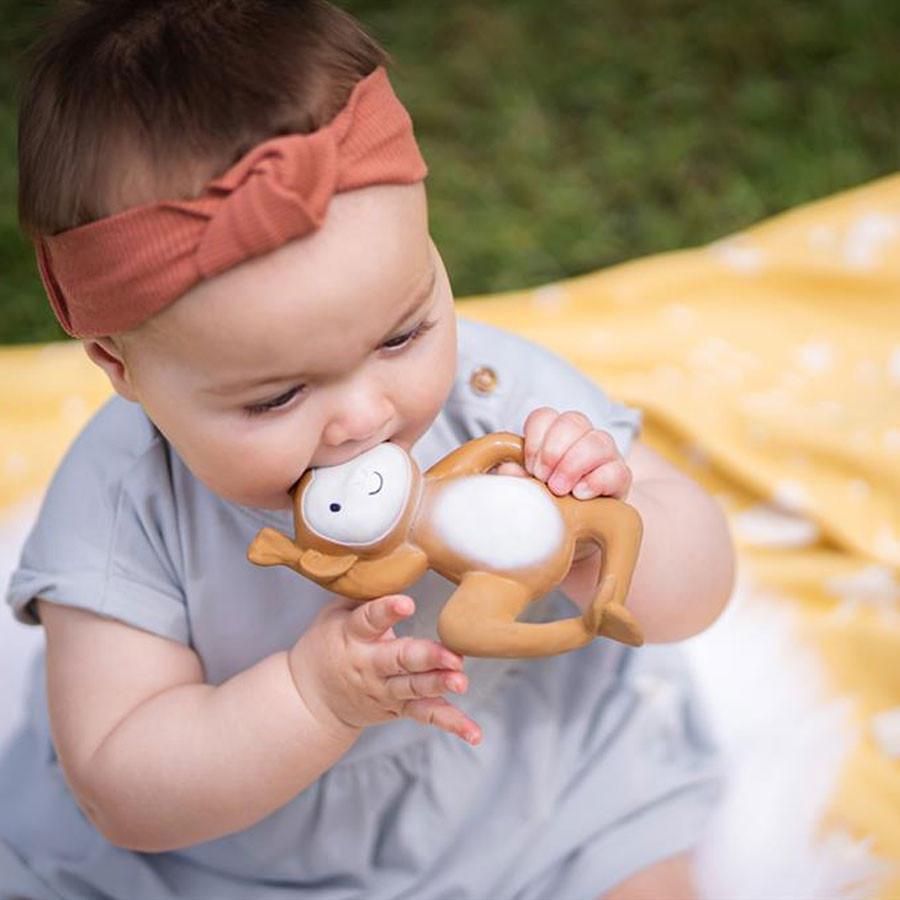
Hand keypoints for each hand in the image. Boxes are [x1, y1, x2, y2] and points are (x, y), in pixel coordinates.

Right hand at [289, 595, 481, 744]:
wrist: (309, 699)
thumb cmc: (327, 644)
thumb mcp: (333, 615)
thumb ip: (363, 595)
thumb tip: (393, 563)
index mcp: (352, 635)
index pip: (369, 620)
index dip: (387, 611)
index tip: (406, 603)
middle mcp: (369, 665)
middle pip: (399, 661)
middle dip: (427, 658)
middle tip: (452, 657)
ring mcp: (384, 690)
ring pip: (414, 689)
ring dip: (439, 685)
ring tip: (462, 681)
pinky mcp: (398, 708)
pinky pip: (426, 714)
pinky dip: (452, 723)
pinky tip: (474, 732)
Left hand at [493, 407, 631, 500]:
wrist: (576, 529)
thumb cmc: (548, 502)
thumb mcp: (528, 489)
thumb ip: (516, 477)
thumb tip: (508, 469)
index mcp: (556, 434)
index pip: (545, 416)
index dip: (535, 438)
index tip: (529, 465)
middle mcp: (583, 437)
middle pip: (573, 420)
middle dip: (553, 449)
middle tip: (542, 477)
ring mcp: (606, 455)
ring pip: (598, 440)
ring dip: (573, 464)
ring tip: (558, 489)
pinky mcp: (621, 477)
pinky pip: (617, 470)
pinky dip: (595, 481)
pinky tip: (579, 494)